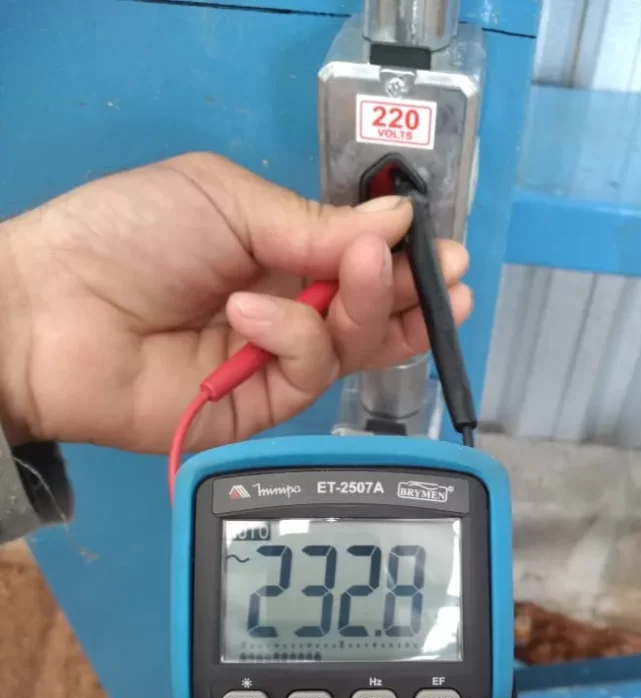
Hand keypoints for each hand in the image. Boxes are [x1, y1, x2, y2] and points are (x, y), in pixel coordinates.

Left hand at [0, 152, 469, 449]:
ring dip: (363, 307)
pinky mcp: (258, 409)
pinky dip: (290, 337)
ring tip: (356, 273)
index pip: (359, 263)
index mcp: (278, 252)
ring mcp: (272, 363)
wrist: (53, 312)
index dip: (404, 262)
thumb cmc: (130, 234)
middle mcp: (285, 310)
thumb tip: (398, 223)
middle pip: (370, 315)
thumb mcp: (229, 201)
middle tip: (442, 278)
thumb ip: (316, 224)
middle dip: (408, 295)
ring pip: (351, 348)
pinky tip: (250, 310)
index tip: (443, 254)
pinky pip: (306, 375)